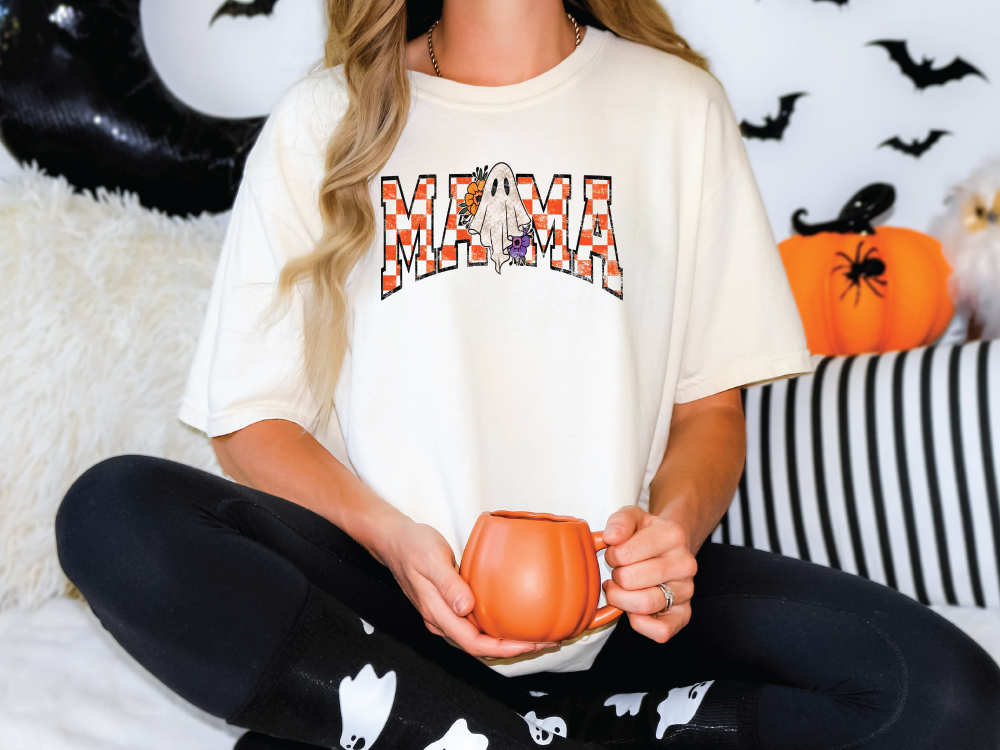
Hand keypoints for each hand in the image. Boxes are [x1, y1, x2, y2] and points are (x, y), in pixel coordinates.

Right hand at [383, 521, 556, 658]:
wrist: (394, 540)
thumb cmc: (412, 546)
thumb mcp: (431, 559)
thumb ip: (448, 584)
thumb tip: (465, 607)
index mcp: (437, 614)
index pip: (475, 644)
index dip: (505, 649)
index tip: (532, 643)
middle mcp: (442, 620)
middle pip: (481, 647)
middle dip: (513, 648)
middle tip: (546, 641)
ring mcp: (445, 614)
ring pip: (479, 637)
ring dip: (507, 639)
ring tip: (536, 633)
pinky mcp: (449, 605)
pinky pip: (476, 623)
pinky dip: (497, 625)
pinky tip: (513, 616)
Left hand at [602, 505, 696, 642]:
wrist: (670, 547)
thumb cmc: (646, 534)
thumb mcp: (632, 516)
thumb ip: (620, 521)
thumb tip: (611, 537)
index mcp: (672, 535)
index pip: (625, 552)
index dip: (612, 555)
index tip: (615, 553)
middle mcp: (685, 564)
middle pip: (631, 579)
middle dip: (616, 577)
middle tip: (618, 572)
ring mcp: (686, 590)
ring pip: (644, 604)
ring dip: (622, 599)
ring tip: (621, 589)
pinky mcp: (684, 614)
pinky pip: (661, 631)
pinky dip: (640, 624)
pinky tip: (633, 610)